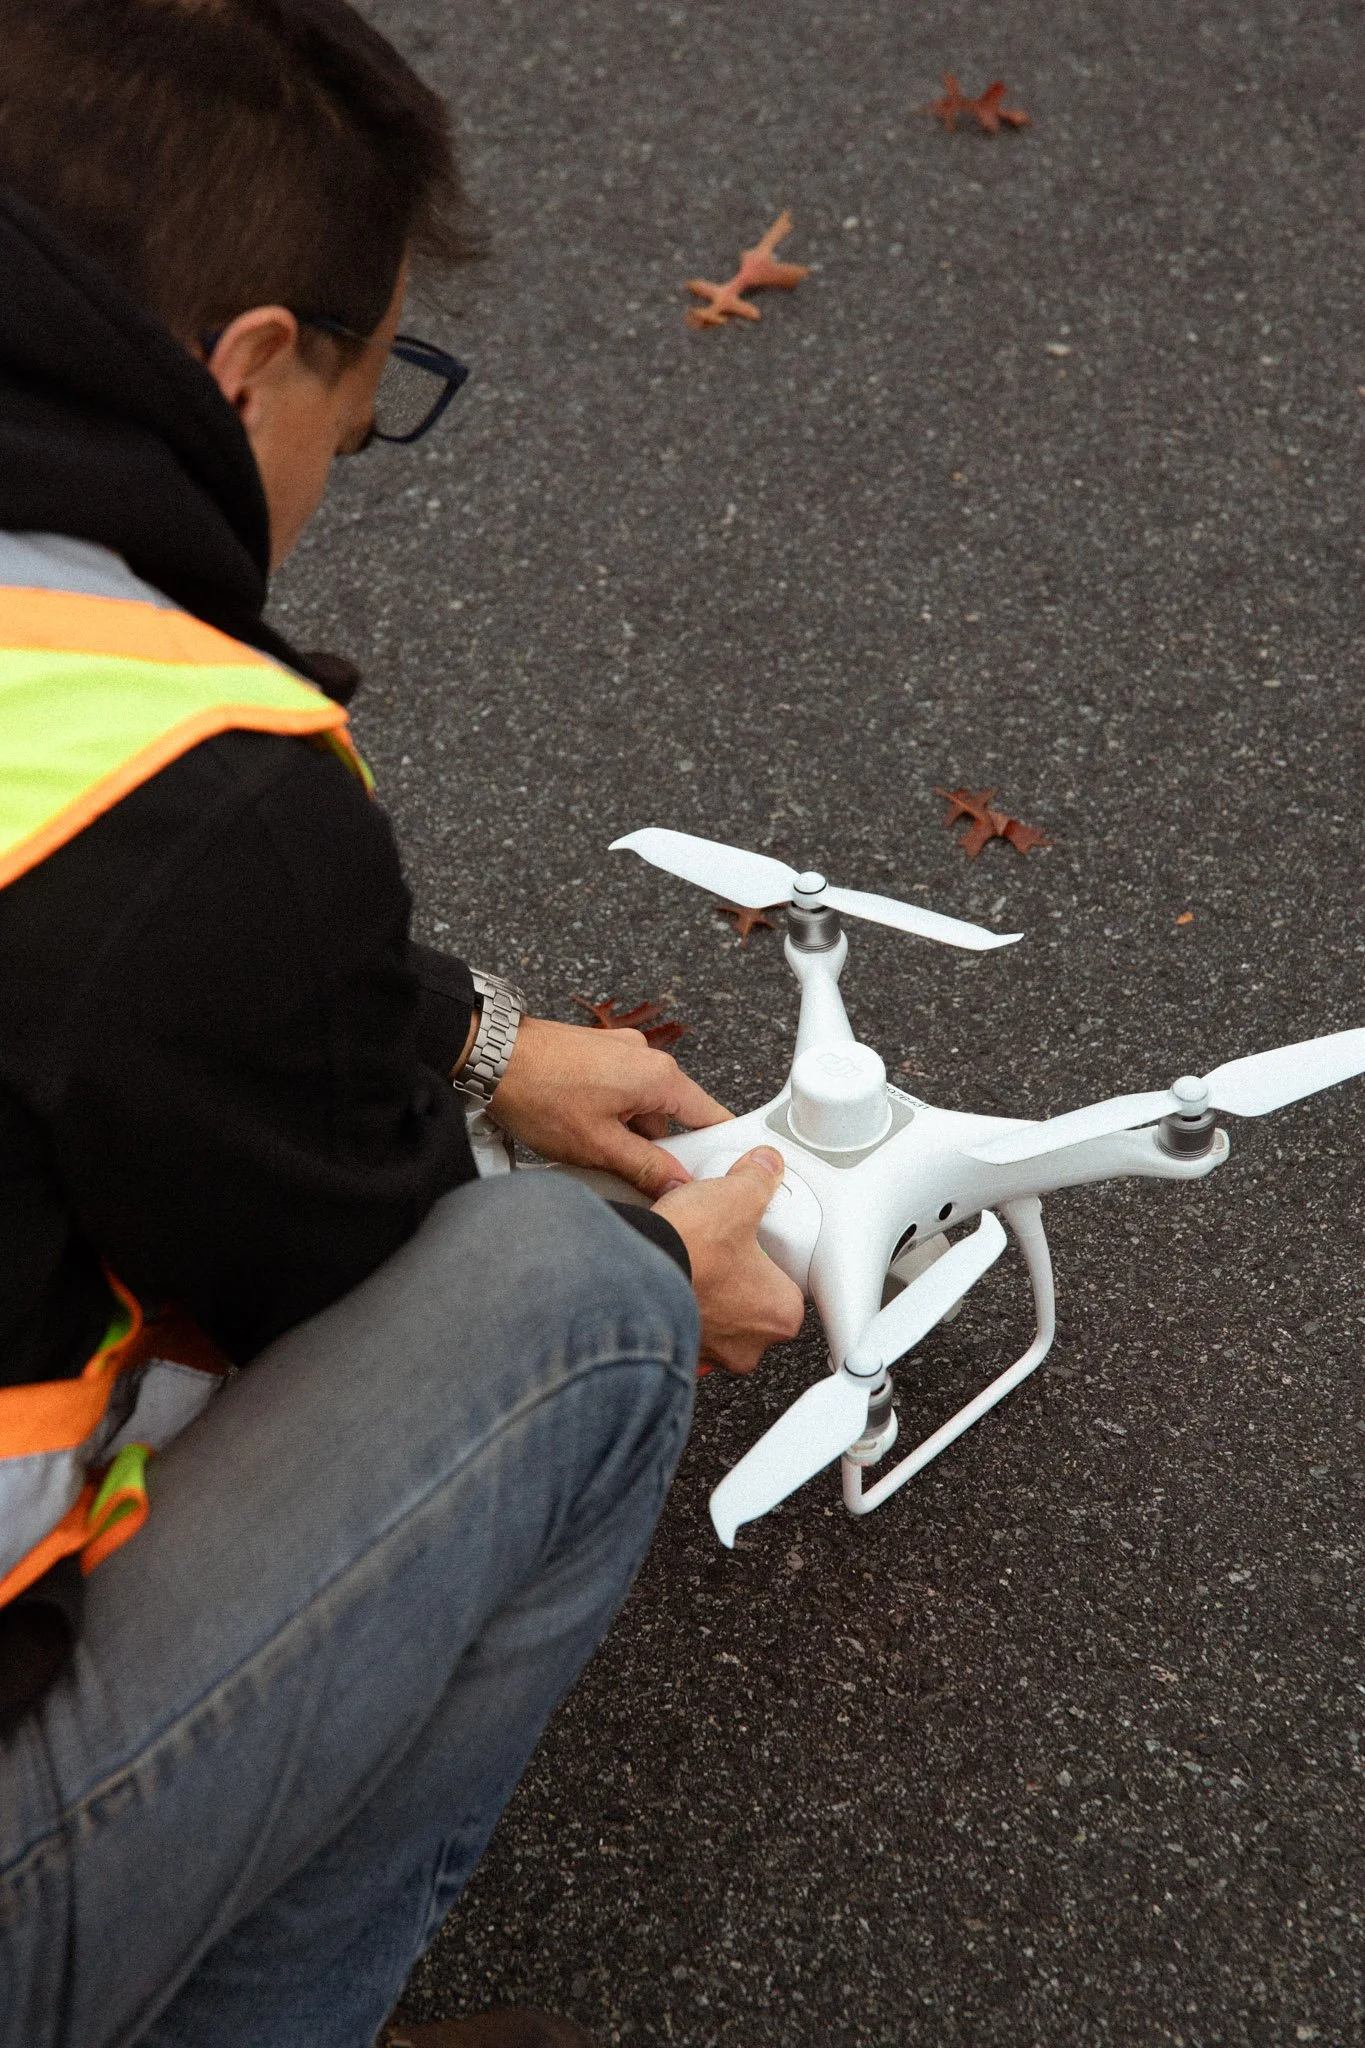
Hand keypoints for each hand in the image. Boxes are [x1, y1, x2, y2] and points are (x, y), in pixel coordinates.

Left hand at [488, 1016, 731, 1198]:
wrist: (489, 1056)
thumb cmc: (538, 1092)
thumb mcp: (598, 1145)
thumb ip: (645, 1167)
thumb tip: (677, 1185)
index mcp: (657, 1076)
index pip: (708, 1114)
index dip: (716, 1146)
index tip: (716, 1170)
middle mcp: (644, 1056)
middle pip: (672, 1114)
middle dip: (657, 1146)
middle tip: (635, 1174)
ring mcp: (618, 1050)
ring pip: (641, 1104)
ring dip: (627, 1131)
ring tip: (592, 1150)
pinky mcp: (595, 1052)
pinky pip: (619, 1090)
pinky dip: (610, 1114)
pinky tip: (582, 1131)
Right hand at [654, 1148, 806, 1373]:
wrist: (626, 1275)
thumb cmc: (691, 1252)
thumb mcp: (735, 1197)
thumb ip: (758, 1179)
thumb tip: (765, 1167)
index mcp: (780, 1313)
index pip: (790, 1283)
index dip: (772, 1255)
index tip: (756, 1237)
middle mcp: (748, 1345)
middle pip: (753, 1305)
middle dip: (737, 1277)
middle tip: (721, 1246)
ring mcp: (709, 1353)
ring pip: (716, 1318)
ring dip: (706, 1292)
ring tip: (692, 1256)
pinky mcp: (671, 1350)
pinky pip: (682, 1325)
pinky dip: (676, 1302)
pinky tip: (669, 1276)